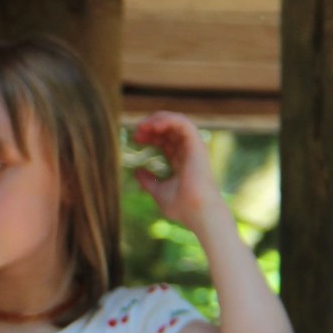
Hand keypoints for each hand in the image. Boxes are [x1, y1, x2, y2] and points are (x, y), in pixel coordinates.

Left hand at [130, 111, 219, 228]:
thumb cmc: (182, 207)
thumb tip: (137, 172)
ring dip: (158, 119)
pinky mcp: (196, 144)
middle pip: (169, 127)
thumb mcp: (159, 192)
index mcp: (181, 160)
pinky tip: (154, 126)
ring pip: (177, 121)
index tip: (136, 138)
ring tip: (143, 126)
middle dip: (151, 125)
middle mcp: (188, 151)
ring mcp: (193, 147)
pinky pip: (183, 123)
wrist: (197, 213)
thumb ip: (148, 181)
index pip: (166, 139)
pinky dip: (168, 120)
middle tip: (137, 131)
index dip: (150, 135)